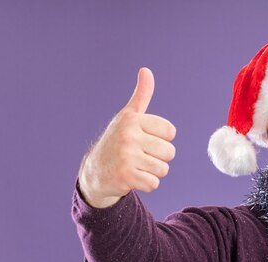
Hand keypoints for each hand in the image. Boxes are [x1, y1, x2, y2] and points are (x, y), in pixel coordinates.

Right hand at [78, 67, 176, 207]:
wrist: (96, 171)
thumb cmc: (118, 141)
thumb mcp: (128, 117)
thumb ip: (141, 96)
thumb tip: (146, 70)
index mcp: (132, 120)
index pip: (170, 132)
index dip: (161, 139)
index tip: (144, 139)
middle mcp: (128, 136)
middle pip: (170, 152)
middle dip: (158, 158)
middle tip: (139, 156)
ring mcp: (126, 157)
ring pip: (163, 169)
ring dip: (153, 172)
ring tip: (136, 166)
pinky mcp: (126, 177)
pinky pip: (154, 184)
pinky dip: (146, 184)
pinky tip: (133, 178)